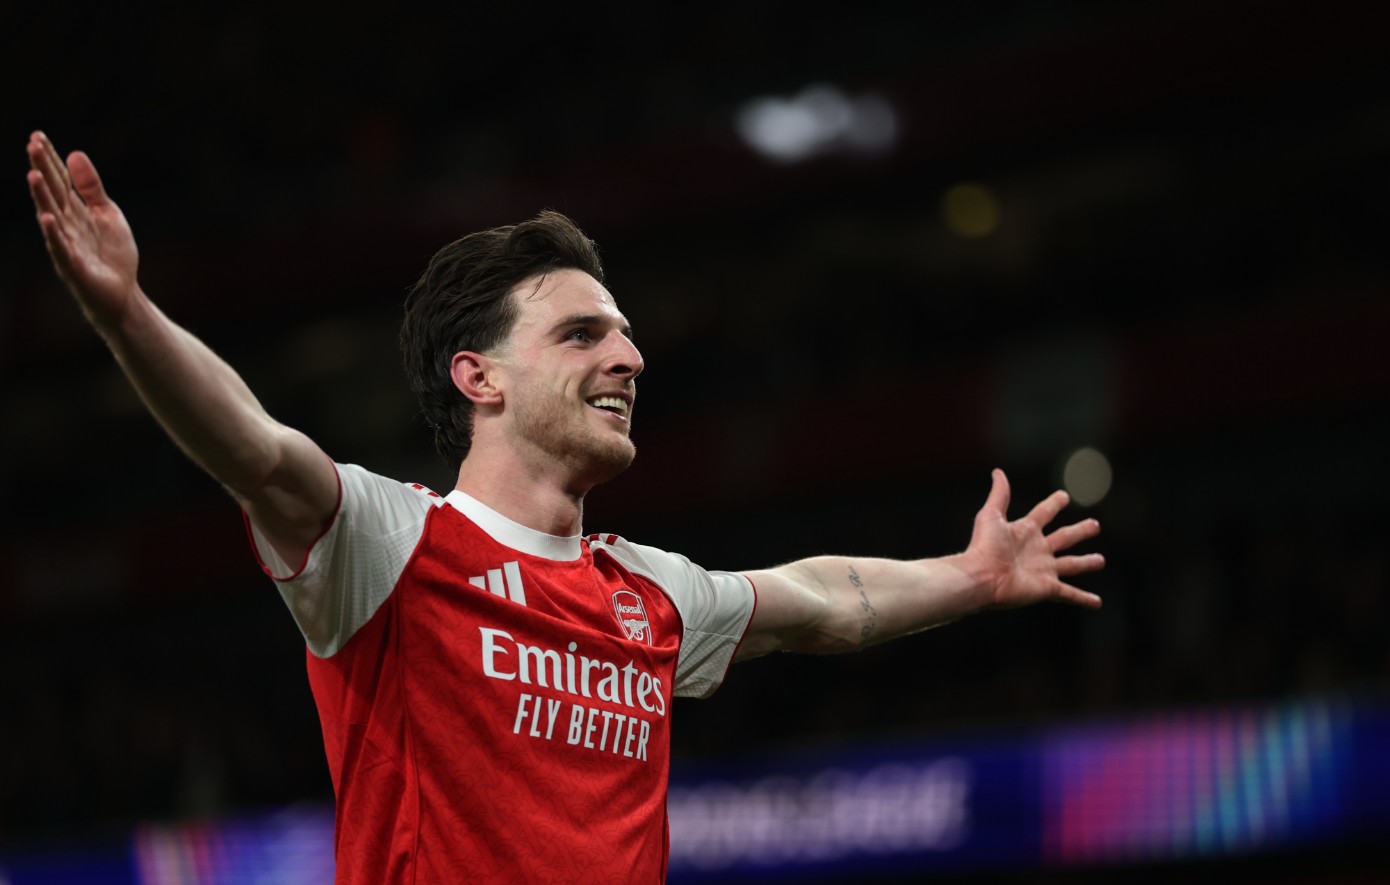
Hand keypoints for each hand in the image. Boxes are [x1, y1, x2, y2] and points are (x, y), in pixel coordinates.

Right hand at [26, 131, 139, 327]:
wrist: (122, 293)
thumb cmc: (112, 254)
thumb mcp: (107, 213)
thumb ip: (91, 187)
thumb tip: (75, 153)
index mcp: (74, 210)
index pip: (59, 180)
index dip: (49, 159)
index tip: (37, 135)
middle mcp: (65, 224)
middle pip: (51, 192)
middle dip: (41, 169)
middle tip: (31, 144)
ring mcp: (66, 245)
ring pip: (51, 217)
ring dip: (41, 197)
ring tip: (33, 175)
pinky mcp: (73, 266)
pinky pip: (60, 248)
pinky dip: (53, 234)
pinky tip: (47, 218)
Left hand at [966, 468, 1103, 608]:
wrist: (981, 577)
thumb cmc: (983, 546)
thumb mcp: (991, 515)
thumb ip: (999, 494)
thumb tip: (998, 471)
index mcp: (1025, 531)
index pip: (1044, 513)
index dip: (1054, 504)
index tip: (1064, 496)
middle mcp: (1037, 550)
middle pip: (1064, 538)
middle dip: (1080, 531)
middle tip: (1094, 525)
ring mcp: (1043, 570)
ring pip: (1071, 565)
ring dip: (1086, 563)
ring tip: (1100, 560)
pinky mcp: (1047, 588)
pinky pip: (1070, 594)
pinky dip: (1084, 598)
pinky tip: (1097, 602)